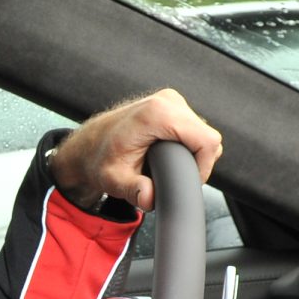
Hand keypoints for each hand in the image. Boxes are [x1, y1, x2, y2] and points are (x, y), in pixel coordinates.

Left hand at [50, 90, 224, 212]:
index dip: (203, 167)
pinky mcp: (173, 105)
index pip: (206, 141)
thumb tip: (149, 197)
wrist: (90, 145)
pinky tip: (169, 156)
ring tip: (168, 167)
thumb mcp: (113, 180)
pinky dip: (189, 146)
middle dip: (197, 163)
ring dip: (193, 155)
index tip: (188, 182)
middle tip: (174, 178)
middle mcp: (167, 101)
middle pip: (208, 138)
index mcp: (157, 114)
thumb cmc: (100, 159)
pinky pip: (196, 130)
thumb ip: (132, 190)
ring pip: (204, 134)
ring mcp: (171, 100)